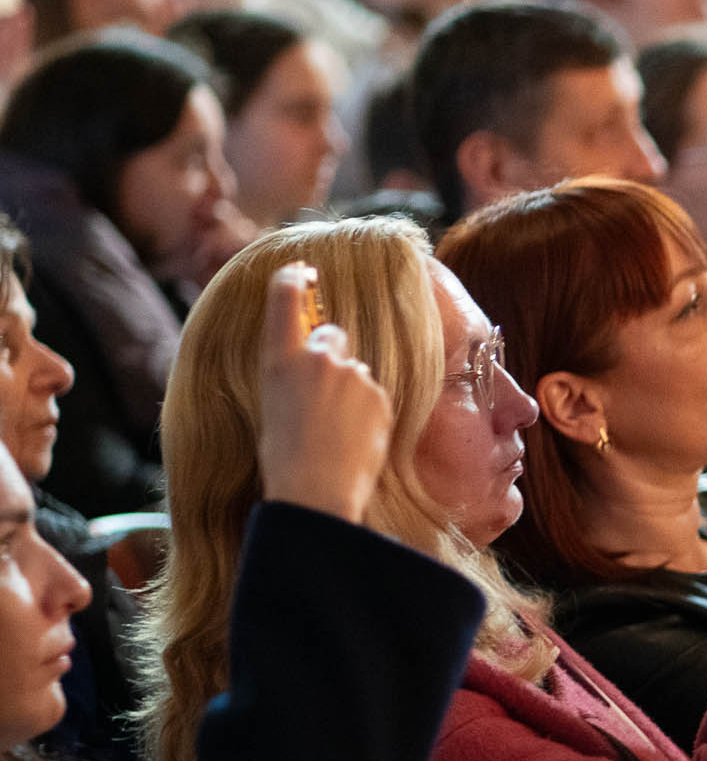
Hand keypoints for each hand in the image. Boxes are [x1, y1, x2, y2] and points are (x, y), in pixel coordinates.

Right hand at [257, 264, 392, 523]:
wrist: (316, 490)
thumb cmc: (285, 457)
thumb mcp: (274, 405)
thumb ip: (296, 376)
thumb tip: (314, 367)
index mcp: (279, 360)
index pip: (285, 302)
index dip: (292, 282)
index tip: (299, 270)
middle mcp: (317, 358)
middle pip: (331, 335)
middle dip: (330, 354)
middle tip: (321, 394)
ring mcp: (352, 374)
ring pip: (354, 370)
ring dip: (349, 390)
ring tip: (335, 430)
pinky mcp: (378, 394)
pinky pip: (373, 394)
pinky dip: (366, 411)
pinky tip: (353, 438)